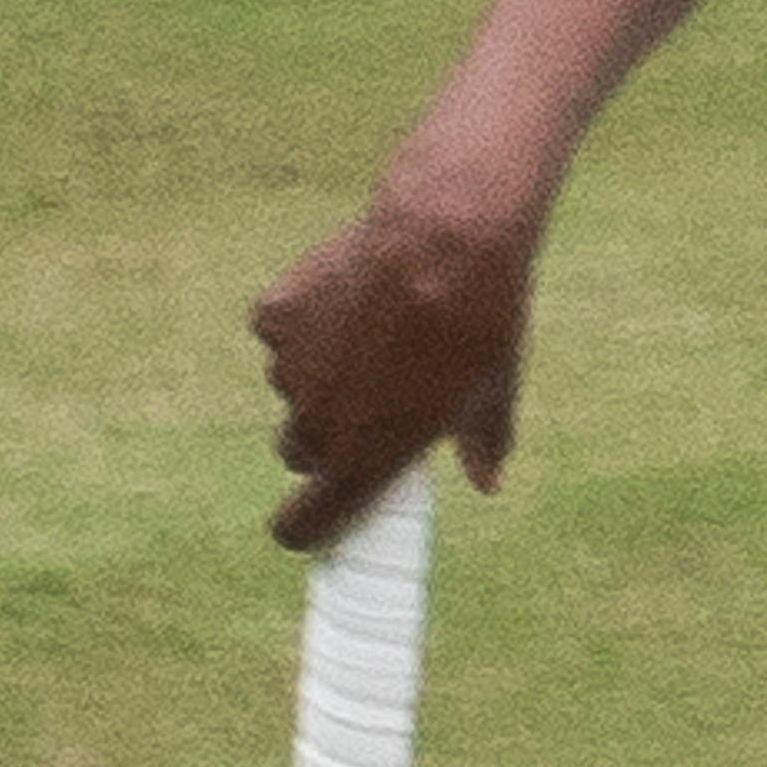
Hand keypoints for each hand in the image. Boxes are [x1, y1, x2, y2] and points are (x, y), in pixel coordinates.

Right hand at [254, 173, 536, 551]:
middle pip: (299, 452)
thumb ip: (482, 446)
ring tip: (376, 330)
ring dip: (320, 373)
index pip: (300, 527)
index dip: (307, 527)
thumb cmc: (479, 325)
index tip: (322, 514)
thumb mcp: (493, 394)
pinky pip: (283, 332)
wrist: (446, 239)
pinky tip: (352, 292)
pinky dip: (307, 321)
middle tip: (375, 400)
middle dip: (328, 436)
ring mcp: (287, 368)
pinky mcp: (273, 316)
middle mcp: (314, 424)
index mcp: (362, 460)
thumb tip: (488, 481)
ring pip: (292, 386)